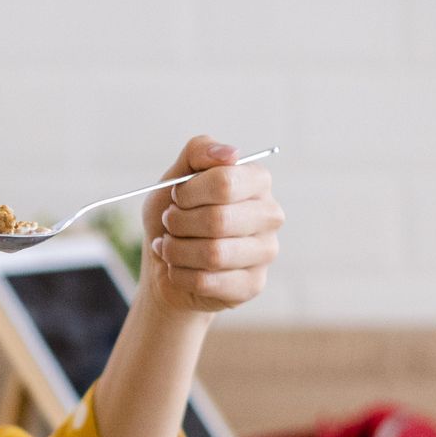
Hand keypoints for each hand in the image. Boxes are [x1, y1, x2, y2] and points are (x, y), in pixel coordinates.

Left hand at [140, 136, 282, 316]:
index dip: (188, 192)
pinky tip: (178, 268)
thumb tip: (231, 153)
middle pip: (218, 220)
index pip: (224, 182)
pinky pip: (207, 282)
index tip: (176, 197)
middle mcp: (270, 215)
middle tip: (169, 224)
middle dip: (178, 223)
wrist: (166, 261)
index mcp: (257, 181)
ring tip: (169, 246)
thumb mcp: (177, 176)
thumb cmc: (176, 214)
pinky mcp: (253, 284)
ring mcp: (266, 252)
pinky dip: (180, 275)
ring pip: (213, 254)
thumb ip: (199, 152)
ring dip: (176, 251)